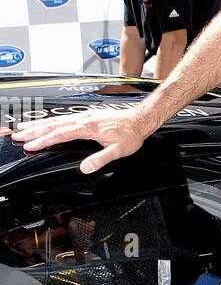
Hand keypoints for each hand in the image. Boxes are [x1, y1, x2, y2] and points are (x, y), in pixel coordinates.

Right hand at [3, 107, 150, 173]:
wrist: (140, 119)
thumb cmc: (131, 134)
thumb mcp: (119, 151)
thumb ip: (101, 159)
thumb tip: (85, 168)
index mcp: (88, 127)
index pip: (60, 134)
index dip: (43, 140)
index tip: (29, 145)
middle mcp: (84, 119)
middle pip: (53, 125)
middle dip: (33, 130)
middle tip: (17, 135)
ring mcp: (85, 116)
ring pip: (57, 120)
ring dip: (39, 124)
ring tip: (23, 128)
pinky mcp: (87, 115)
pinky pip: (64, 118)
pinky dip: (51, 121)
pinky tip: (45, 124)